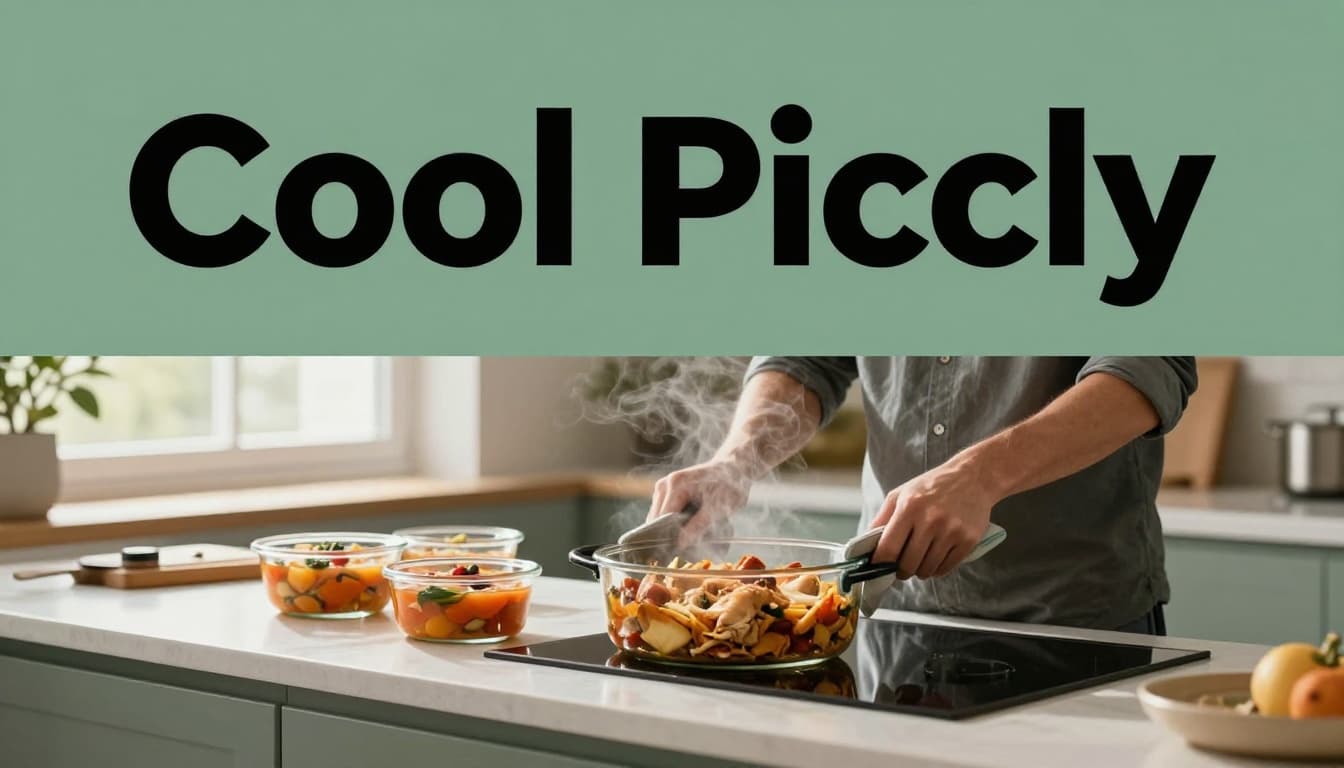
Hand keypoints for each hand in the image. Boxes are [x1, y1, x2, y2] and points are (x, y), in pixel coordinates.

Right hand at [648, 459, 751, 546]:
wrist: (732, 468)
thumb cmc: (728, 486)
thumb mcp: (718, 508)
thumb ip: (698, 526)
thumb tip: (680, 544)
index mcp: (675, 485)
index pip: (661, 519)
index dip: (666, 538)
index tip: (675, 553)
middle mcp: (664, 485)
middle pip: (656, 520)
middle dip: (668, 535)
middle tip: (685, 548)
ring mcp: (663, 487)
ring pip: (657, 518)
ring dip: (670, 529)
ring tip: (690, 535)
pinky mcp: (666, 492)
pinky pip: (663, 513)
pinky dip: (672, 523)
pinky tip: (688, 526)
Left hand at [869, 459, 996, 579]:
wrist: (973, 477)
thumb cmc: (932, 486)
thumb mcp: (900, 494)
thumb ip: (881, 519)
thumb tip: (866, 546)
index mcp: (909, 507)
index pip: (888, 548)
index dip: (881, 564)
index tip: (880, 567)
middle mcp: (930, 520)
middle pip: (908, 564)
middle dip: (901, 571)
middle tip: (901, 568)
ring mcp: (951, 531)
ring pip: (927, 569)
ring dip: (920, 571)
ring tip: (918, 562)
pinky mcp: (968, 540)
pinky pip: (946, 568)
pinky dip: (937, 569)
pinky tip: (934, 559)